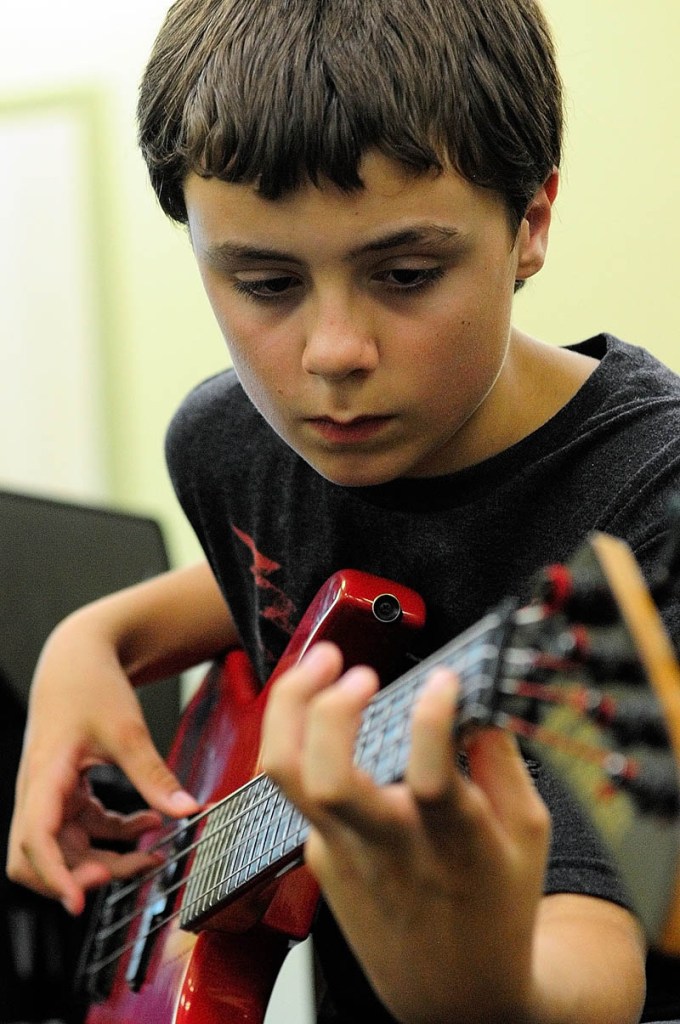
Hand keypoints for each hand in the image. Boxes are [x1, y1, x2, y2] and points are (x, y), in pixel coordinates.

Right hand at [7, 615, 198, 915]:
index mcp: (45, 776)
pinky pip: (83, 828)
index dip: (54, 876)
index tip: (79, 903)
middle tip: (132, 869)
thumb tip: (187, 812)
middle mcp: (38, 792)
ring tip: (152, 854)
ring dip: (104, 858)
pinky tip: (147, 823)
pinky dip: (112, 834)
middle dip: (83, 874)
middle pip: (42, 857)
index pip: (36, 839)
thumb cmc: (92, 686)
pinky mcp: (64, 791)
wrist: (78, 657)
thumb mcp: (127, 730)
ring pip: (66, 848)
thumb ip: (154, 774)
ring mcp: (50, 794)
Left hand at [260, 643, 550, 1023]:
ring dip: (290, 709)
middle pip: (327, 779)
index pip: (431, 778)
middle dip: (329, 709)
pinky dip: (313, 741)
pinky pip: (304, 790)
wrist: (453, 998)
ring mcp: (344, 855)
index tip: (444, 679)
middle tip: (356, 671)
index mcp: (454, 844)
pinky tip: (340, 728)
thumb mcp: (527, 836)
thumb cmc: (497, 911)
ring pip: (288, 777)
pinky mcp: (319, 860)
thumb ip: (503, 762)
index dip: (432, 719)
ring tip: (319, 666)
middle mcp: (389, 848)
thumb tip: (477, 698)